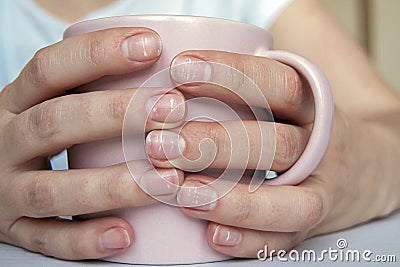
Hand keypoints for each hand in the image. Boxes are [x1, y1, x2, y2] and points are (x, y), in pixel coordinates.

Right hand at [0, 28, 184, 259]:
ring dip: (112, 185)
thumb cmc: (42, 131)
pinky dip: (85, 240)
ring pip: (52, 189)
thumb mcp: (53, 101)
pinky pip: (47, 239)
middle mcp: (5, 142)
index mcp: (16, 102)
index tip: (152, 46)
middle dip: (115, 115)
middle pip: (54, 122)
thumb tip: (165, 62)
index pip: (50, 68)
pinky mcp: (14, 229)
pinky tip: (126, 235)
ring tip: (167, 181)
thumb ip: (92, 88)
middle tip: (171, 111)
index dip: (99, 54)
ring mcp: (6, 189)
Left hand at [145, 50, 399, 257]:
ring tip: (184, 194)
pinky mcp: (310, 228)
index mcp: (313, 106)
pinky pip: (286, 241)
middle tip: (165, 144)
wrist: (360, 167)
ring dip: (234, 200)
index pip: (279, 83)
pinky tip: (213, 235)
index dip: (230, 74)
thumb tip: (171, 79)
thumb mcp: (288, 93)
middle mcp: (319, 148)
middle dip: (218, 144)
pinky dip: (250, 241)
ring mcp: (320, 191)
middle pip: (277, 144)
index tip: (180, 71)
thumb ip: (245, 82)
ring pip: (291, 202)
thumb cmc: (300, 124)